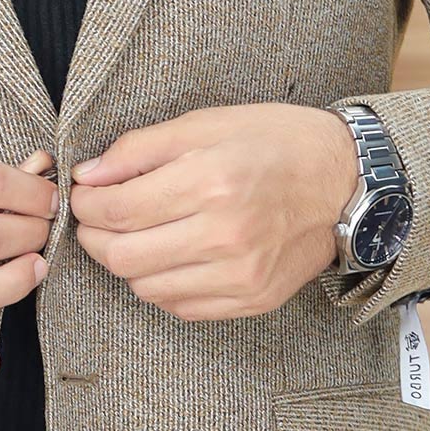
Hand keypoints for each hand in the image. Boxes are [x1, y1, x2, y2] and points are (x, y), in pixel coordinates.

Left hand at [66, 104, 358, 318]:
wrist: (347, 182)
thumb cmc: (277, 143)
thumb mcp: (206, 124)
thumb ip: (139, 149)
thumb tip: (88, 175)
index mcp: (211, 182)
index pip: (118, 210)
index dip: (85, 204)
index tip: (83, 194)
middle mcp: (225, 236)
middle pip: (122, 256)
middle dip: (95, 236)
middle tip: (97, 217)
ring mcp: (240, 275)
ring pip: (145, 287)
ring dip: (126, 262)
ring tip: (135, 234)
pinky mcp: (251, 300)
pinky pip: (179, 306)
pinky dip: (160, 284)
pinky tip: (168, 256)